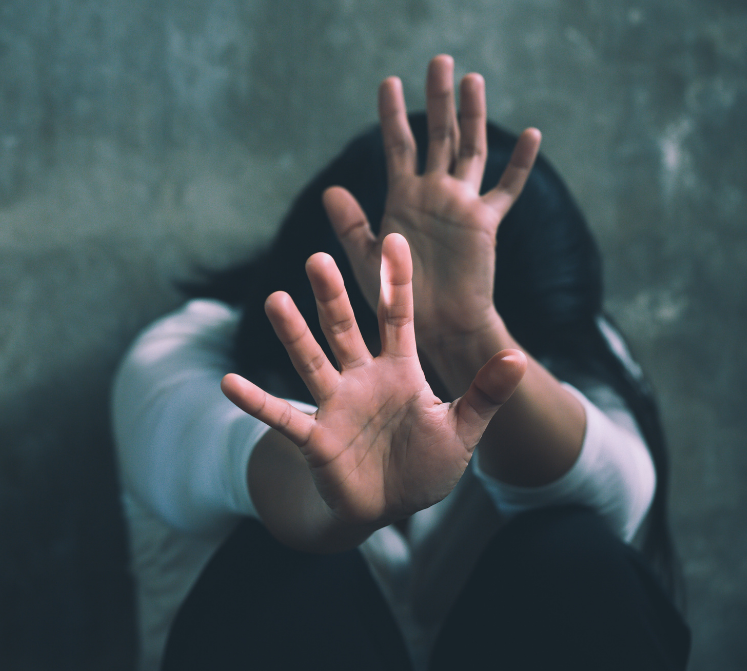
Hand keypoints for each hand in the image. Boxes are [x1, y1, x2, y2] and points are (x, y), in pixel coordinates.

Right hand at [222, 233, 525, 529]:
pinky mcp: (315, 437)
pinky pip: (282, 416)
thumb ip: (485, 394)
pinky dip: (256, 401)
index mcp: (400, 369)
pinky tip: (229, 382)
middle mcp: (362, 377)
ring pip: (311, 361)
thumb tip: (516, 357)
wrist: (394, 506)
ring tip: (274, 299)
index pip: (397, 317)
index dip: (397, 282)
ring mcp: (335, 404)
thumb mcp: (463, 429)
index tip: (395, 239)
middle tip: (319, 258)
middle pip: (344, 328)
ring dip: (293, 333)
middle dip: (332, 295)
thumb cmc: (427, 463)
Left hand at [323, 55, 540, 349]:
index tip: (389, 80)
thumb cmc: (396, 296)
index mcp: (403, 196)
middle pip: (438, 134)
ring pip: (470, 149)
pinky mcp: (484, 222)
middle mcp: (434, 193)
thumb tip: (330, 189)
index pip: (398, 144)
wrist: (432, 326)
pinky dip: (519, 164)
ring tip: (472, 79)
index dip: (393, 113)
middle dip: (438, 98)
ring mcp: (461, 204)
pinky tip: (531, 134)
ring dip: (473, 115)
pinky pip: (506, 188)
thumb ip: (351, 224)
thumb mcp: (366, 258)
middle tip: (439, 60)